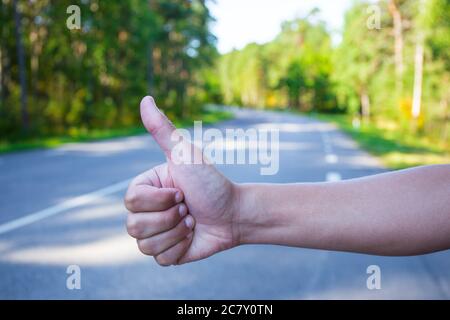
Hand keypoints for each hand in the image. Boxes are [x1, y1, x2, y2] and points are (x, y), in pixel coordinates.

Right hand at [124, 96, 239, 265]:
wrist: (235, 213)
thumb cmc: (211, 182)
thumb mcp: (185, 155)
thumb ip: (162, 129)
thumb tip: (145, 99)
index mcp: (145, 189)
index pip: (131, 202)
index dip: (159, 200)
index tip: (181, 191)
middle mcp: (147, 212)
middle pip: (134, 226)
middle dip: (170, 218)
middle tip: (188, 207)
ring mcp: (155, 234)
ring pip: (145, 245)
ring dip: (177, 233)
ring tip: (192, 221)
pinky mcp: (167, 253)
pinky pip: (161, 259)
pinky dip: (182, 248)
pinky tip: (193, 236)